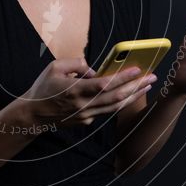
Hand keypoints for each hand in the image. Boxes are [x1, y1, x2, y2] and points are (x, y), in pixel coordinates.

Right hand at [24, 57, 156, 127]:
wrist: (32, 115)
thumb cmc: (43, 88)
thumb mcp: (54, 67)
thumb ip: (76, 63)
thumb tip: (94, 69)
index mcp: (75, 91)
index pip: (104, 85)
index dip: (123, 78)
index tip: (138, 70)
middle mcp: (83, 106)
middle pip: (116, 98)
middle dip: (136, 87)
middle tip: (152, 77)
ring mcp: (86, 116)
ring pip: (115, 107)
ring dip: (133, 96)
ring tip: (147, 86)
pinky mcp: (86, 121)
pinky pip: (106, 110)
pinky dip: (119, 102)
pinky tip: (129, 93)